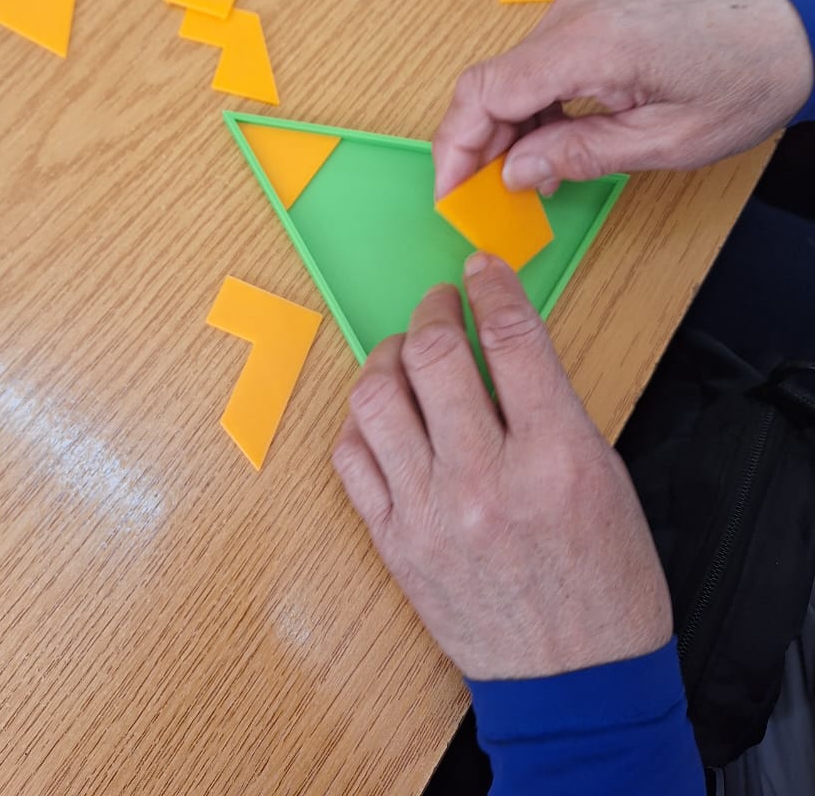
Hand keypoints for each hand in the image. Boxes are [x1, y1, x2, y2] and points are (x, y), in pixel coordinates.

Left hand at [332, 255, 672, 681]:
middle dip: (433, 310)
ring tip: (403, 351)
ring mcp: (428, 513)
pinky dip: (361, 418)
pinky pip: (350, 457)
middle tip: (440, 304)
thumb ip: (549, 406)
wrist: (574, 684)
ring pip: (377, 397)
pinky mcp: (392, 542)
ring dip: (388, 356)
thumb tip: (498, 345)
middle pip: (433, 354)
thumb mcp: (604, 477)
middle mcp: (485, 480)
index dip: (492, 287)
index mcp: (556, 458)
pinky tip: (383, 411)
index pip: (511, 338)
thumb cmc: (604, 583)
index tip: (481, 271)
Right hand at [433, 0, 812, 197]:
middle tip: (481, 198)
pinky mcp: (585, 16)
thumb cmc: (741, 80)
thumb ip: (579, 154)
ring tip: (523, 180)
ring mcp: (576, 11)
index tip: (449, 192)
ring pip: (506, 76)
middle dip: (474, 145)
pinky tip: (545, 145)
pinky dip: (527, 107)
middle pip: (487, 83)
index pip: (486, 92)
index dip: (457, 147)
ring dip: (502, 129)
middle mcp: (571, 17)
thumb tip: (514, 173)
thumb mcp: (663, 141)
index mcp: (589, 45)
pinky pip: (533, 65)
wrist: (784, 32)